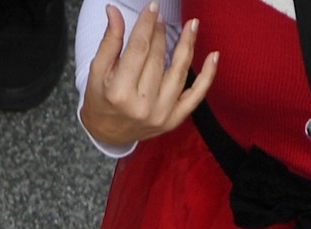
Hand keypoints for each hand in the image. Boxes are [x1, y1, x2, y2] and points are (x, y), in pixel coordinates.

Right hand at [79, 4, 216, 150]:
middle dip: (160, 34)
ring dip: (188, 45)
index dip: (146, 25)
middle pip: (157, 59)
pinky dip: (208, 76)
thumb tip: (113, 10)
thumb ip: (109, 41)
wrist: (107, 133)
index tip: (152, 7)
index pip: (138, 50)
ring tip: (192, 24)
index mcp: (119, 93)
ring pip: (179, 72)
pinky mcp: (173, 120)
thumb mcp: (97, 72)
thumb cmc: (101, 100)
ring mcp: (160, 115)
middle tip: (160, 18)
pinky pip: (195, 96)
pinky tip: (214, 56)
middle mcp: (141, 106)